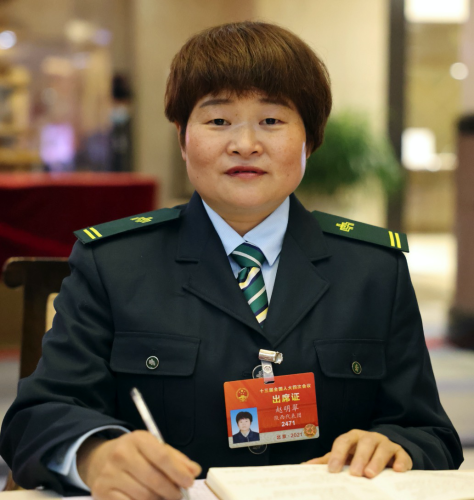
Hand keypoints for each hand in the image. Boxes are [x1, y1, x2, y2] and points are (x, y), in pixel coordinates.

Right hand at [77, 430, 200, 499]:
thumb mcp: (153, 447)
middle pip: (154, 479)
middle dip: (171, 491)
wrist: (99, 459)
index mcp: (138, 439)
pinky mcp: (102, 492)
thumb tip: (194, 471)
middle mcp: (121, 454)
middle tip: (178, 495)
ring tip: (164, 498)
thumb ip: (175, 459)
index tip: (189, 482)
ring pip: (143, 496)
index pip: (162, 457)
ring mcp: (109, 474)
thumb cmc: (134, 453)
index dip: (178, 472)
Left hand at [306, 429, 412, 477]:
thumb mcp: (344, 456)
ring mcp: (385, 443)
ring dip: (376, 461)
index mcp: (352, 438)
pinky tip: (397, 471)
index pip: (343, 441)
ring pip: (381, 448)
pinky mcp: (400, 453)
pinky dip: (400, 462)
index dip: (337, 454)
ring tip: (371, 475)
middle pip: (363, 443)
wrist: (386, 452)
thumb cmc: (359, 455)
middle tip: (355, 474)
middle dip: (359, 458)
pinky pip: (401, 455)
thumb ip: (327, 461)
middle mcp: (368, 438)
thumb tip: (304, 467)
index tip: (332, 469)